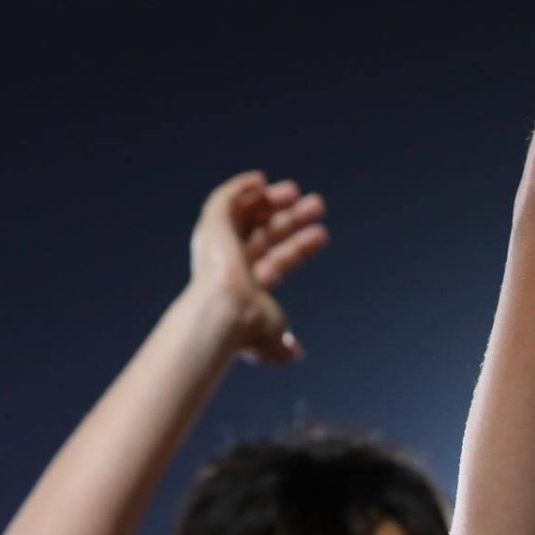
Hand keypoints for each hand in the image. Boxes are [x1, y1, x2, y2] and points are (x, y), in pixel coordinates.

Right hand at [187, 171, 327, 363]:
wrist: (225, 312)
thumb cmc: (249, 329)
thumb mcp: (272, 341)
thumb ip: (281, 346)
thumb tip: (293, 354)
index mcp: (246, 284)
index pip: (277, 258)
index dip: (300, 247)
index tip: (323, 234)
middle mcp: (230, 262)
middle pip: (266, 233)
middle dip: (291, 219)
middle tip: (317, 204)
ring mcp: (219, 244)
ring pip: (246, 214)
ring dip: (269, 201)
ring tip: (294, 191)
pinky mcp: (211, 226)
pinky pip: (222, 200)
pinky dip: (239, 187)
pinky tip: (260, 180)